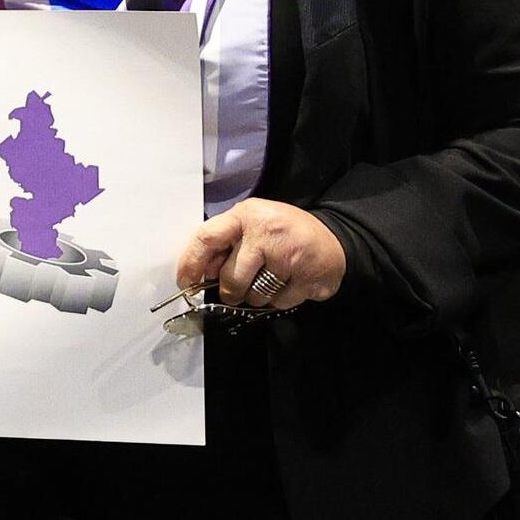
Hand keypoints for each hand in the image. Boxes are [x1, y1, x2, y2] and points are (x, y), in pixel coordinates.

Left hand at [174, 199, 345, 312]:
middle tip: (235, 290)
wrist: (334, 238)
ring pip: (255, 296)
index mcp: (247, 216)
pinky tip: (288, 283)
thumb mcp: (251, 224)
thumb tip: (199, 272)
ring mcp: (290, 258)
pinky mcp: (308, 279)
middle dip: (230, 291)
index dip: (191, 262)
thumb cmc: (283, 232)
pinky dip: (279, 300)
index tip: (185, 281)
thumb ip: (224, 242)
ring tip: (269, 279)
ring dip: (256, 297)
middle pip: (231, 279)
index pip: (206, 237)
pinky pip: (279, 303)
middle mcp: (267, 234)